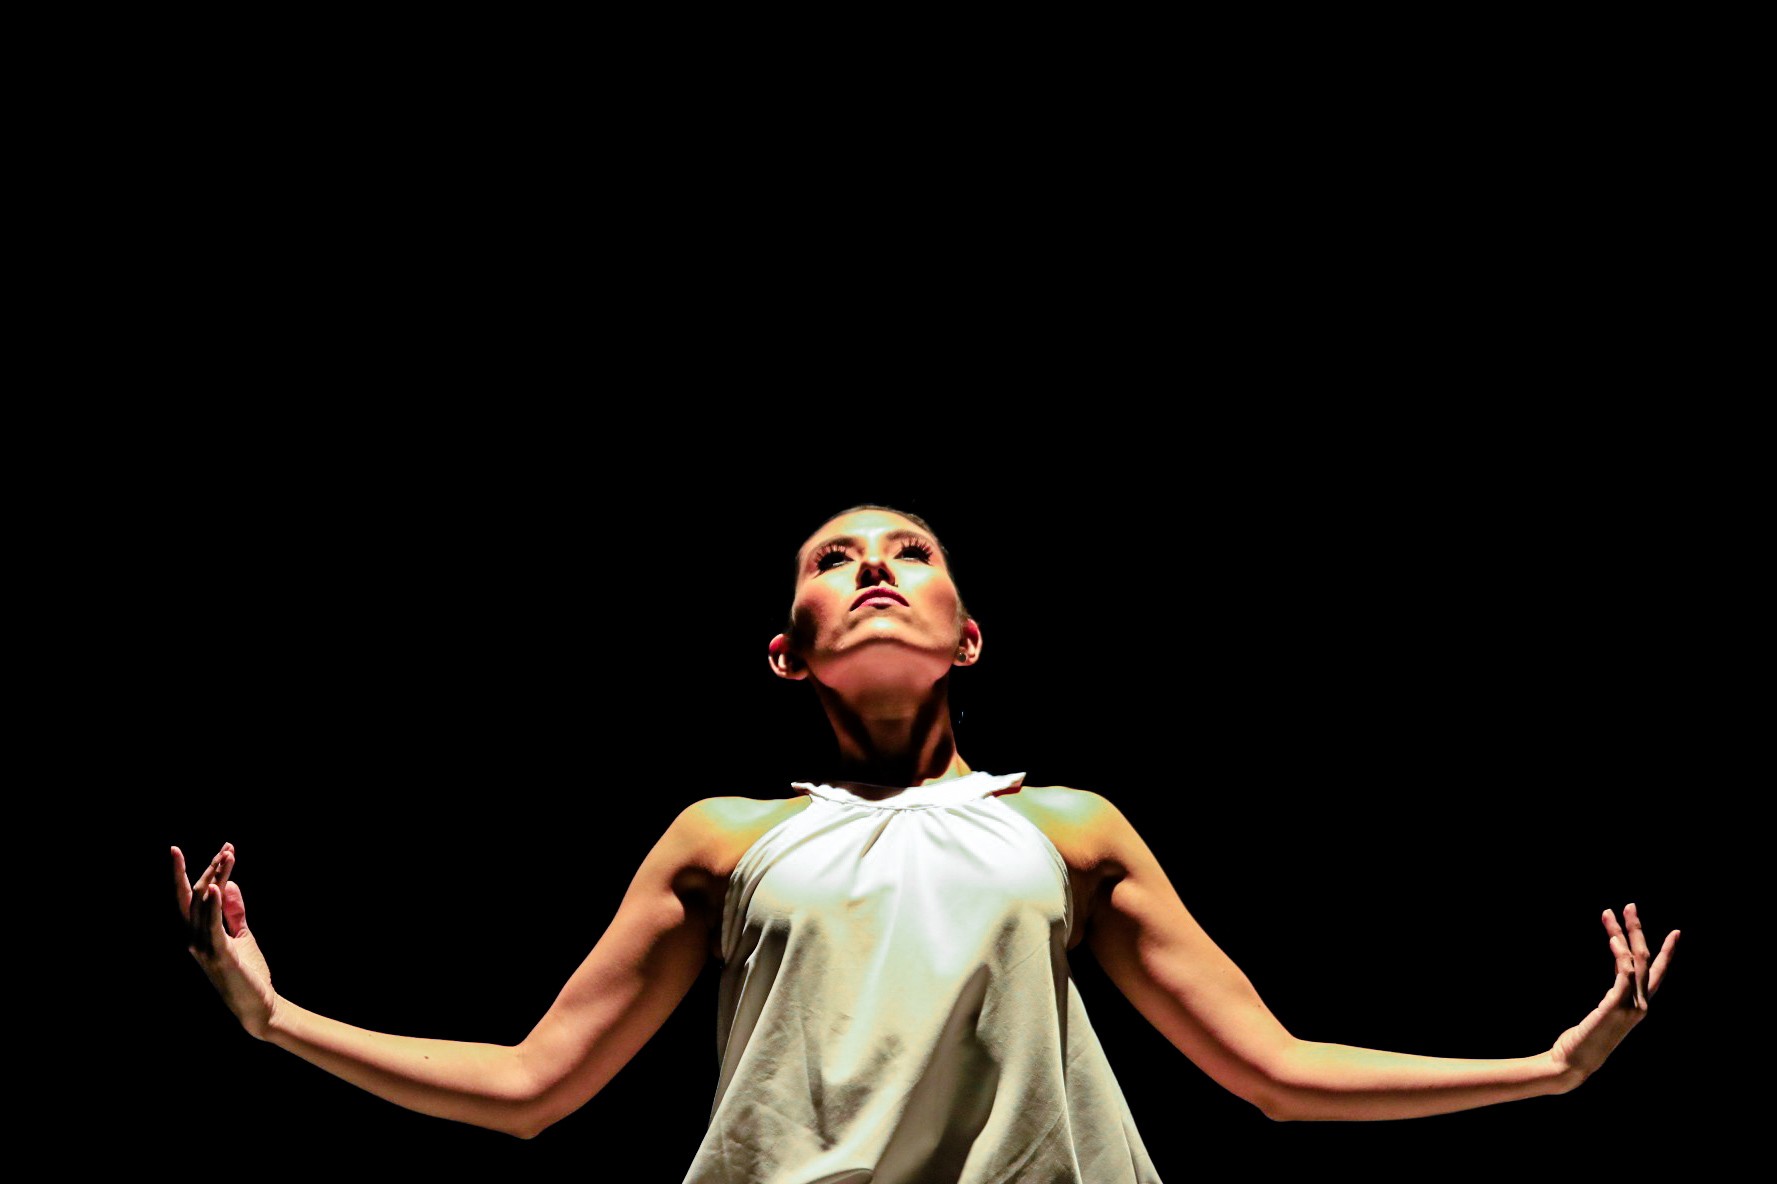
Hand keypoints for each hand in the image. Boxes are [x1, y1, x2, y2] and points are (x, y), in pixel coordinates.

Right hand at [172, 842, 277, 1040]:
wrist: (258, 1005)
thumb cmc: (247, 973)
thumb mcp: (241, 936)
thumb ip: (233, 911)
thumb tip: (227, 884)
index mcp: (198, 934)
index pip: (188, 898)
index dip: (189, 873)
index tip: (203, 849)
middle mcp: (195, 939)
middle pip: (194, 896)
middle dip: (208, 869)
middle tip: (227, 848)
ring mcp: (204, 949)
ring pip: (202, 906)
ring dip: (214, 879)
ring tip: (226, 856)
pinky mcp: (219, 956)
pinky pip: (212, 926)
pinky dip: (212, 905)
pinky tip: (216, 886)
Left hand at [1549, 903, 1678, 1084]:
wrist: (1571, 1064)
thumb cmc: (1581, 1042)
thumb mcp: (1602, 1015)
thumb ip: (1613, 1000)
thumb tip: (1615, 985)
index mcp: (1637, 1006)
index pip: (1657, 974)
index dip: (1667, 953)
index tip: (1676, 932)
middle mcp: (1640, 1006)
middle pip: (1647, 961)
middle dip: (1638, 931)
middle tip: (1629, 906)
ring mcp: (1631, 1007)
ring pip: (1635, 961)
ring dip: (1621, 934)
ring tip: (1609, 913)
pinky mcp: (1617, 1007)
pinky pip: (1624, 974)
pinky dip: (1620, 954)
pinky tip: (1612, 940)